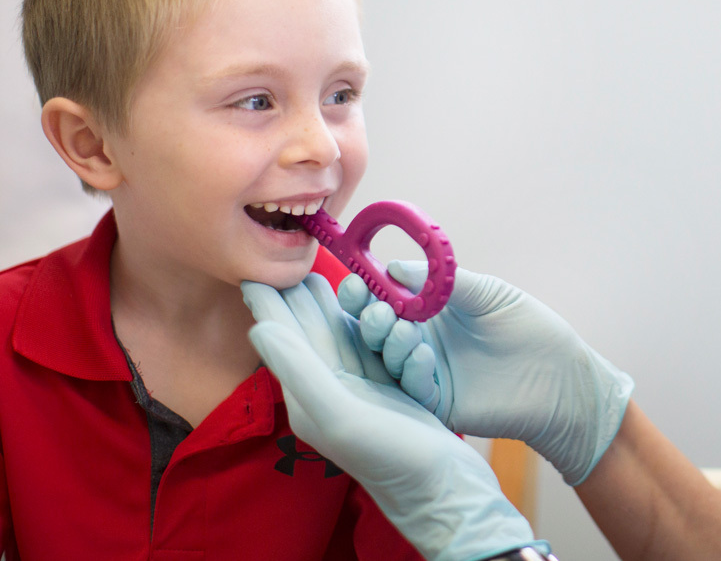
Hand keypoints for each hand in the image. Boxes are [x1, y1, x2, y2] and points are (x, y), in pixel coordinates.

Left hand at [242, 275, 548, 560]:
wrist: (444, 488)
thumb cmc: (390, 457)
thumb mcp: (337, 412)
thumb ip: (298, 369)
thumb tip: (259, 327)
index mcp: (309, 394)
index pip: (282, 339)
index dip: (268, 304)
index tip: (250, 269)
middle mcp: (330, 389)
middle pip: (309, 331)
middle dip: (296, 295)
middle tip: (283, 257)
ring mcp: (360, 389)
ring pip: (340, 334)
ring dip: (329, 302)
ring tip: (316, 271)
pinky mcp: (390, 388)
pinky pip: (372, 345)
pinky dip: (365, 318)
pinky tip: (363, 301)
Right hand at [340, 261, 633, 485]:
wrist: (561, 377)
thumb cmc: (530, 328)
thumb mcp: (487, 292)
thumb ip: (442, 280)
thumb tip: (393, 268)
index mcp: (427, 311)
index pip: (382, 298)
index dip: (364, 290)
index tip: (356, 282)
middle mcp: (419, 341)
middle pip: (374, 330)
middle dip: (368, 318)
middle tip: (377, 311)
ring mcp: (425, 374)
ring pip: (387, 360)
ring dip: (388, 343)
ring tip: (404, 331)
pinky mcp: (437, 404)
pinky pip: (411, 388)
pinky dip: (410, 370)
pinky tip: (422, 356)